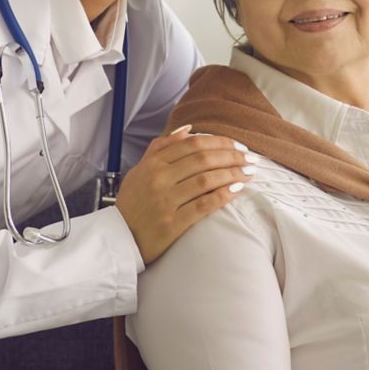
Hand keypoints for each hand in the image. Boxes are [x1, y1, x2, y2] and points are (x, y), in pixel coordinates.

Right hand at [115, 125, 254, 263]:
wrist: (119, 239)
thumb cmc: (132, 204)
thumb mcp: (140, 170)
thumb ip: (161, 148)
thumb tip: (187, 130)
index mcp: (153, 164)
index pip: (193, 144)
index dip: (220, 142)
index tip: (238, 144)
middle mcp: (159, 179)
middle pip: (203, 159)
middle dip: (232, 156)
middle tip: (249, 158)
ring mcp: (165, 201)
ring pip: (207, 180)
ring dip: (233, 173)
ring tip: (249, 172)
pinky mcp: (172, 223)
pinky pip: (204, 205)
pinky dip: (223, 195)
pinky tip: (238, 189)